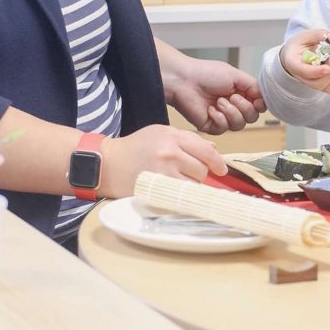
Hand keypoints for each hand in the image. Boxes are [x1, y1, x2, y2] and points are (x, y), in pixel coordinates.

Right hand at [101, 124, 226, 196]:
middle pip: (202, 169)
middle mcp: (170, 154)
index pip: (205, 150)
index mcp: (172, 137)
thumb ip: (188, 139)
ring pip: (193, 185)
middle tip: (190, 175)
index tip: (222, 169)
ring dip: (191, 186)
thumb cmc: (135, 147)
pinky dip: (182, 197)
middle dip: (201, 174)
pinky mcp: (156, 189)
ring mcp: (163, 173)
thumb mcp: (161, 133)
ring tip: (179, 183)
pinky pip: (181, 197)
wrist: (108, 163)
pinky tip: (177, 194)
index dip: (217, 162)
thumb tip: (213, 147)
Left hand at [165, 56, 265, 134]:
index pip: (258, 106)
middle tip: (232, 96)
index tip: (256, 99)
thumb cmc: (206, 74)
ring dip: (231, 112)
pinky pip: (224, 128)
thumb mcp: (235, 75)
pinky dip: (219, 118)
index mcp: (240, 93)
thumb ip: (253, 86)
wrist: (184, 81)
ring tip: (219, 101)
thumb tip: (264, 99)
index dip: (259, 105)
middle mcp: (233, 106)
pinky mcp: (211, 126)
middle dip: (244, 108)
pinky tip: (210, 109)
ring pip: (239, 125)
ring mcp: (222, 117)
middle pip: (252, 118)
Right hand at [280, 29, 329, 93]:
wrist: (296, 56)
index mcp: (294, 63)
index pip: (305, 72)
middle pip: (319, 82)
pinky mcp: (322, 87)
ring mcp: (312, 84)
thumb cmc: (299, 45)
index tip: (327, 68)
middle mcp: (302, 78)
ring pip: (329, 86)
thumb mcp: (305, 36)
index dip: (317, 71)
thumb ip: (318, 35)